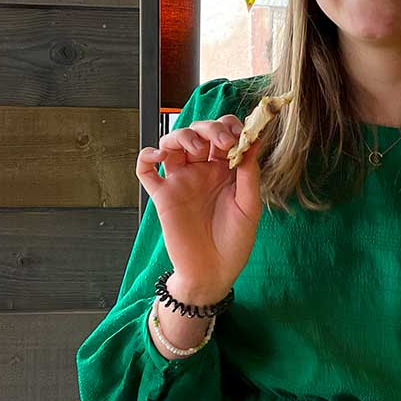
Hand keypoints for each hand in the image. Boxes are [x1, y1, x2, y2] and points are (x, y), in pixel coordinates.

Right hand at [135, 115, 263, 303]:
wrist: (213, 273)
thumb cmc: (235, 242)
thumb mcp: (250, 206)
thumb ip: (249, 173)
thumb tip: (255, 140)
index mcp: (225, 170)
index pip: (224, 134)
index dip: (231, 127)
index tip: (241, 135)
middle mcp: (202, 170)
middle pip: (199, 132)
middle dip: (210, 129)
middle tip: (224, 143)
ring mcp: (181, 181)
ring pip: (172, 143)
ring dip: (182, 135)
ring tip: (195, 148)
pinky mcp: (163, 196)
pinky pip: (145, 171)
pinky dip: (146, 156)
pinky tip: (158, 156)